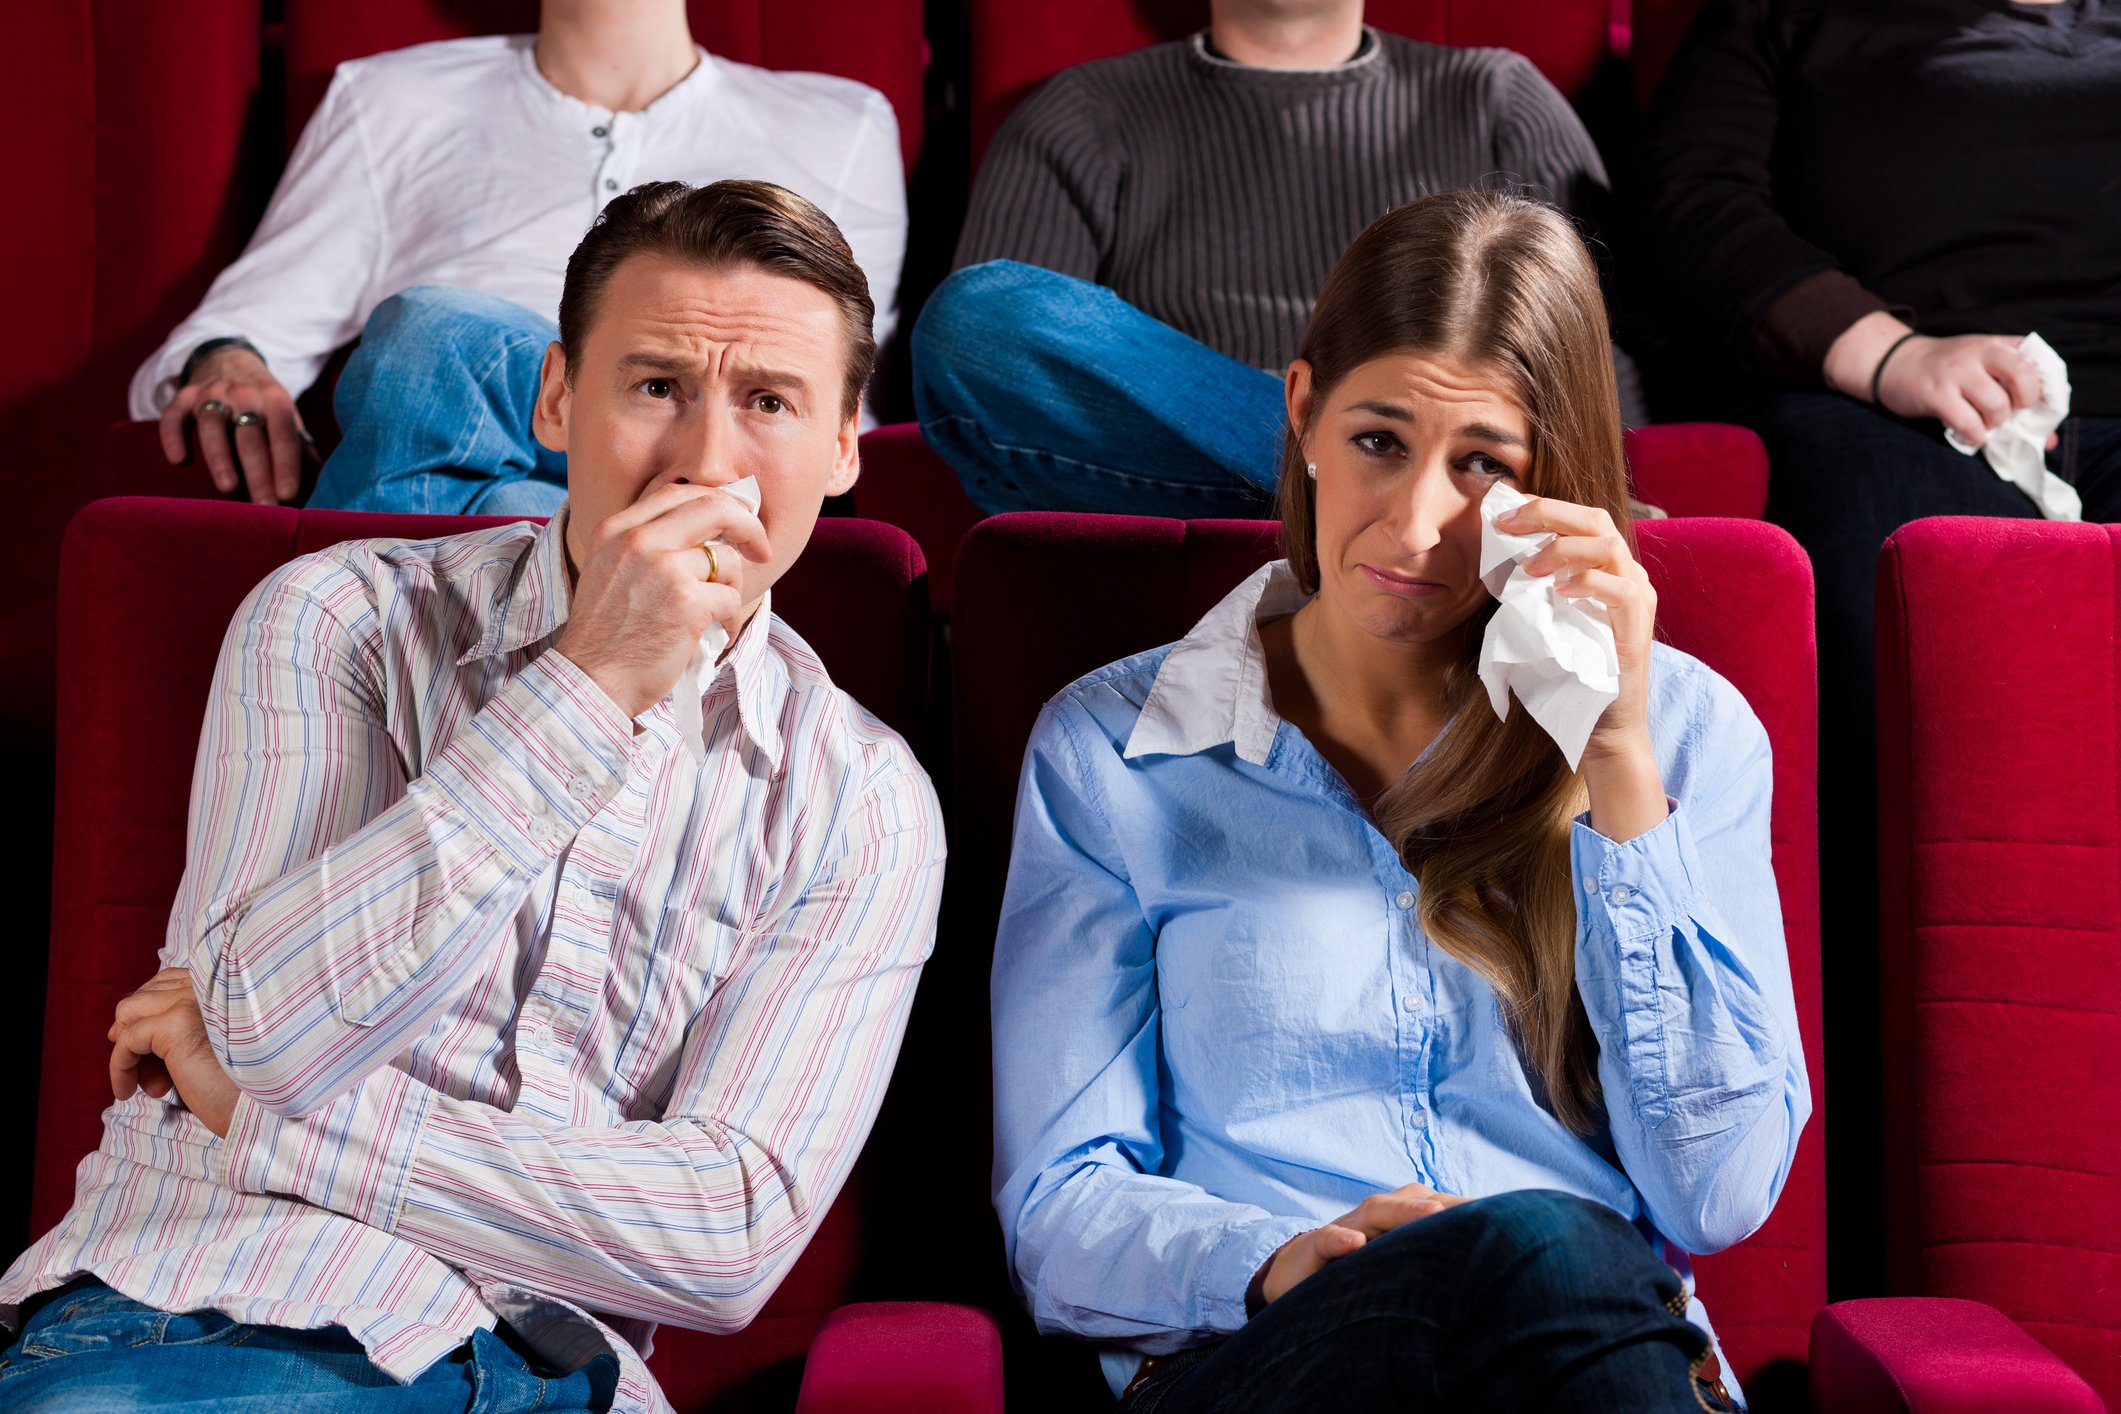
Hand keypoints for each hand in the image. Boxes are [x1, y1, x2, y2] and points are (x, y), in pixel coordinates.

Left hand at [108, 968, 238, 1136]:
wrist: (258, 1107)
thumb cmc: (238, 1086)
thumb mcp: (208, 1044)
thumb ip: (178, 1025)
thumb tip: (118, 1027)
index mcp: (220, 985)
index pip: (166, 982)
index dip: (146, 1014)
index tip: (140, 1047)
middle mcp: (207, 985)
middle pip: (142, 998)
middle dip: (134, 1037)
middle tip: (148, 1074)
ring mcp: (190, 1000)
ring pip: (128, 1015)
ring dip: (126, 1052)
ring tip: (149, 1085)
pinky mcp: (175, 1023)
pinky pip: (126, 1041)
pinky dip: (120, 1067)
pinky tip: (128, 1091)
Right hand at [160, 345, 308, 504]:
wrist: (230, 360)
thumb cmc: (264, 402)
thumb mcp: (286, 414)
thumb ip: (299, 445)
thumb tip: (321, 486)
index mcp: (275, 399)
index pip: (283, 435)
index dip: (286, 465)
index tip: (288, 495)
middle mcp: (244, 394)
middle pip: (250, 436)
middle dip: (258, 473)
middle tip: (264, 505)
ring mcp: (212, 393)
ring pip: (213, 425)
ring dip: (220, 457)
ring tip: (227, 486)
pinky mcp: (184, 395)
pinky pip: (174, 415)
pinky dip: (172, 436)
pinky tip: (178, 460)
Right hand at [553, 481, 771, 718]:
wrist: (590, 680)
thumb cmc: (605, 635)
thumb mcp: (609, 570)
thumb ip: (646, 545)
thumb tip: (708, 533)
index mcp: (617, 530)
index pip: (679, 492)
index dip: (717, 501)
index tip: (736, 520)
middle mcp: (639, 541)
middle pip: (713, 508)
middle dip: (748, 525)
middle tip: (760, 549)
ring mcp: (664, 570)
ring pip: (728, 560)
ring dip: (733, 588)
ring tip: (718, 613)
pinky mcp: (686, 603)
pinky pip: (732, 599)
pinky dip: (731, 620)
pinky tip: (717, 634)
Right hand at [1253, 1182, 1470, 1307]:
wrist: (1295, 1270)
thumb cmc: (1360, 1268)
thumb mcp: (1399, 1262)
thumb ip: (1433, 1257)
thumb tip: (1490, 1268)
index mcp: (1401, 1217)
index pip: (1442, 1207)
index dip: (1474, 1212)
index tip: (1515, 1218)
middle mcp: (1378, 1215)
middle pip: (1416, 1202)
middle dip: (1450, 1204)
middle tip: (1485, 1211)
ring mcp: (1346, 1227)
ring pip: (1377, 1211)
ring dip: (1404, 1211)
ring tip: (1433, 1213)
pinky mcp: (1314, 1249)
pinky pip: (1326, 1238)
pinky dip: (1340, 1239)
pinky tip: (1354, 1242)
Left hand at [1498, 494, 1667, 839]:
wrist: (1599, 726)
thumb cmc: (1567, 675)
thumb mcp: (1541, 621)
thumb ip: (1529, 589)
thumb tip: (1493, 562)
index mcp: (1605, 569)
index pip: (1580, 519)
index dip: (1542, 509)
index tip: (1500, 515)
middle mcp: (1626, 575)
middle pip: (1595, 519)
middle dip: (1548, 513)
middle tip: (1507, 524)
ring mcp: (1636, 597)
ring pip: (1608, 546)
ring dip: (1562, 547)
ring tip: (1530, 567)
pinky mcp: (1637, 625)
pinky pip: (1619, 589)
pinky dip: (1585, 582)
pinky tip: (1557, 592)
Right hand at [1877, 334, 2044, 448]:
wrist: (1895, 362)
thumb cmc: (1946, 370)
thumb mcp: (1979, 366)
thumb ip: (2012, 391)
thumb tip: (2048, 440)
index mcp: (1995, 344)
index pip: (2036, 359)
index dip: (2042, 387)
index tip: (2032, 403)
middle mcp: (1979, 352)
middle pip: (2023, 375)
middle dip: (2024, 402)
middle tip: (2012, 412)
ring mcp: (1956, 372)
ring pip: (1997, 404)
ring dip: (1996, 422)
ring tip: (1985, 424)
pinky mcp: (1936, 395)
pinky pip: (1968, 423)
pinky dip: (1974, 436)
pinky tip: (1969, 434)